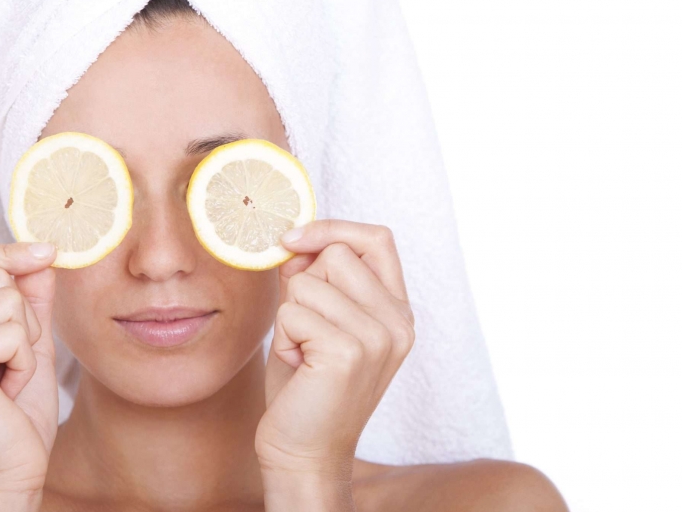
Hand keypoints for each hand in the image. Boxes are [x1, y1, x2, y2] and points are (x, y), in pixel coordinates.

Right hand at [0, 243, 59, 500]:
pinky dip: (25, 361)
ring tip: (10, 379)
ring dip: (26, 343)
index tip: (46, 253)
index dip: (4, 250)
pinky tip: (9, 390)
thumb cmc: (18, 415)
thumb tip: (42, 254)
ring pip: (8, 300)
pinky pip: (11, 331)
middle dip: (25, 319)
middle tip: (13, 365)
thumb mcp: (30, 345)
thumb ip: (31, 300)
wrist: (11, 471)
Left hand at [255, 219, 415, 480]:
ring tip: (303, 353)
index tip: (294, 240)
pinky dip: (283, 337)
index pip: (378, 238)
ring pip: (308, 281)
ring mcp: (379, 336)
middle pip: (337, 253)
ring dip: (290, 316)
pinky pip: (293, 311)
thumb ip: (317, 279)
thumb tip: (297, 241)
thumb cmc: (306, 387)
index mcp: (397, 310)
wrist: (305, 452)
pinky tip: (299, 367)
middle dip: (304, 284)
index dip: (334, 228)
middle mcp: (398, 321)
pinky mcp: (350, 351)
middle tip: (306, 332)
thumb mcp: (317, 320)